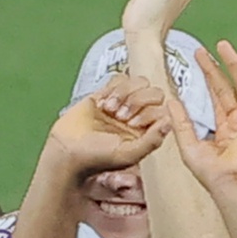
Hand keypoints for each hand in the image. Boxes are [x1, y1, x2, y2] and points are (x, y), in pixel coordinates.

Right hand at [46, 74, 171, 177]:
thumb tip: (169, 121)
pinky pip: (119, 78)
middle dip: (138, 101)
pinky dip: (113, 88)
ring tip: (109, 109)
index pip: (162, 109)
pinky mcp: (105, 93)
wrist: (66, 152)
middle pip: (154, 92)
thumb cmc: (96, 159)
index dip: (150, 113)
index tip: (131, 125)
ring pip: (138, 82)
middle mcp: (137, 115)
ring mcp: (122, 103)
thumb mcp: (129, 154)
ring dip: (124, 93)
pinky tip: (102, 103)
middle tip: (120, 117)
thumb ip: (152, 140)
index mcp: (147, 130)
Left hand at [167, 40, 236, 189]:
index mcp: (224, 126)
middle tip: (205, 49)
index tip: (196, 60)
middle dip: (217, 66)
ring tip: (224, 47)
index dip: (207, 77)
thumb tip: (170, 101)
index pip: (216, 95)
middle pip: (229, 85)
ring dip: (236, 65)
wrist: (228, 182)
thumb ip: (181, 122)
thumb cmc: (209, 171)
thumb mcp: (188, 144)